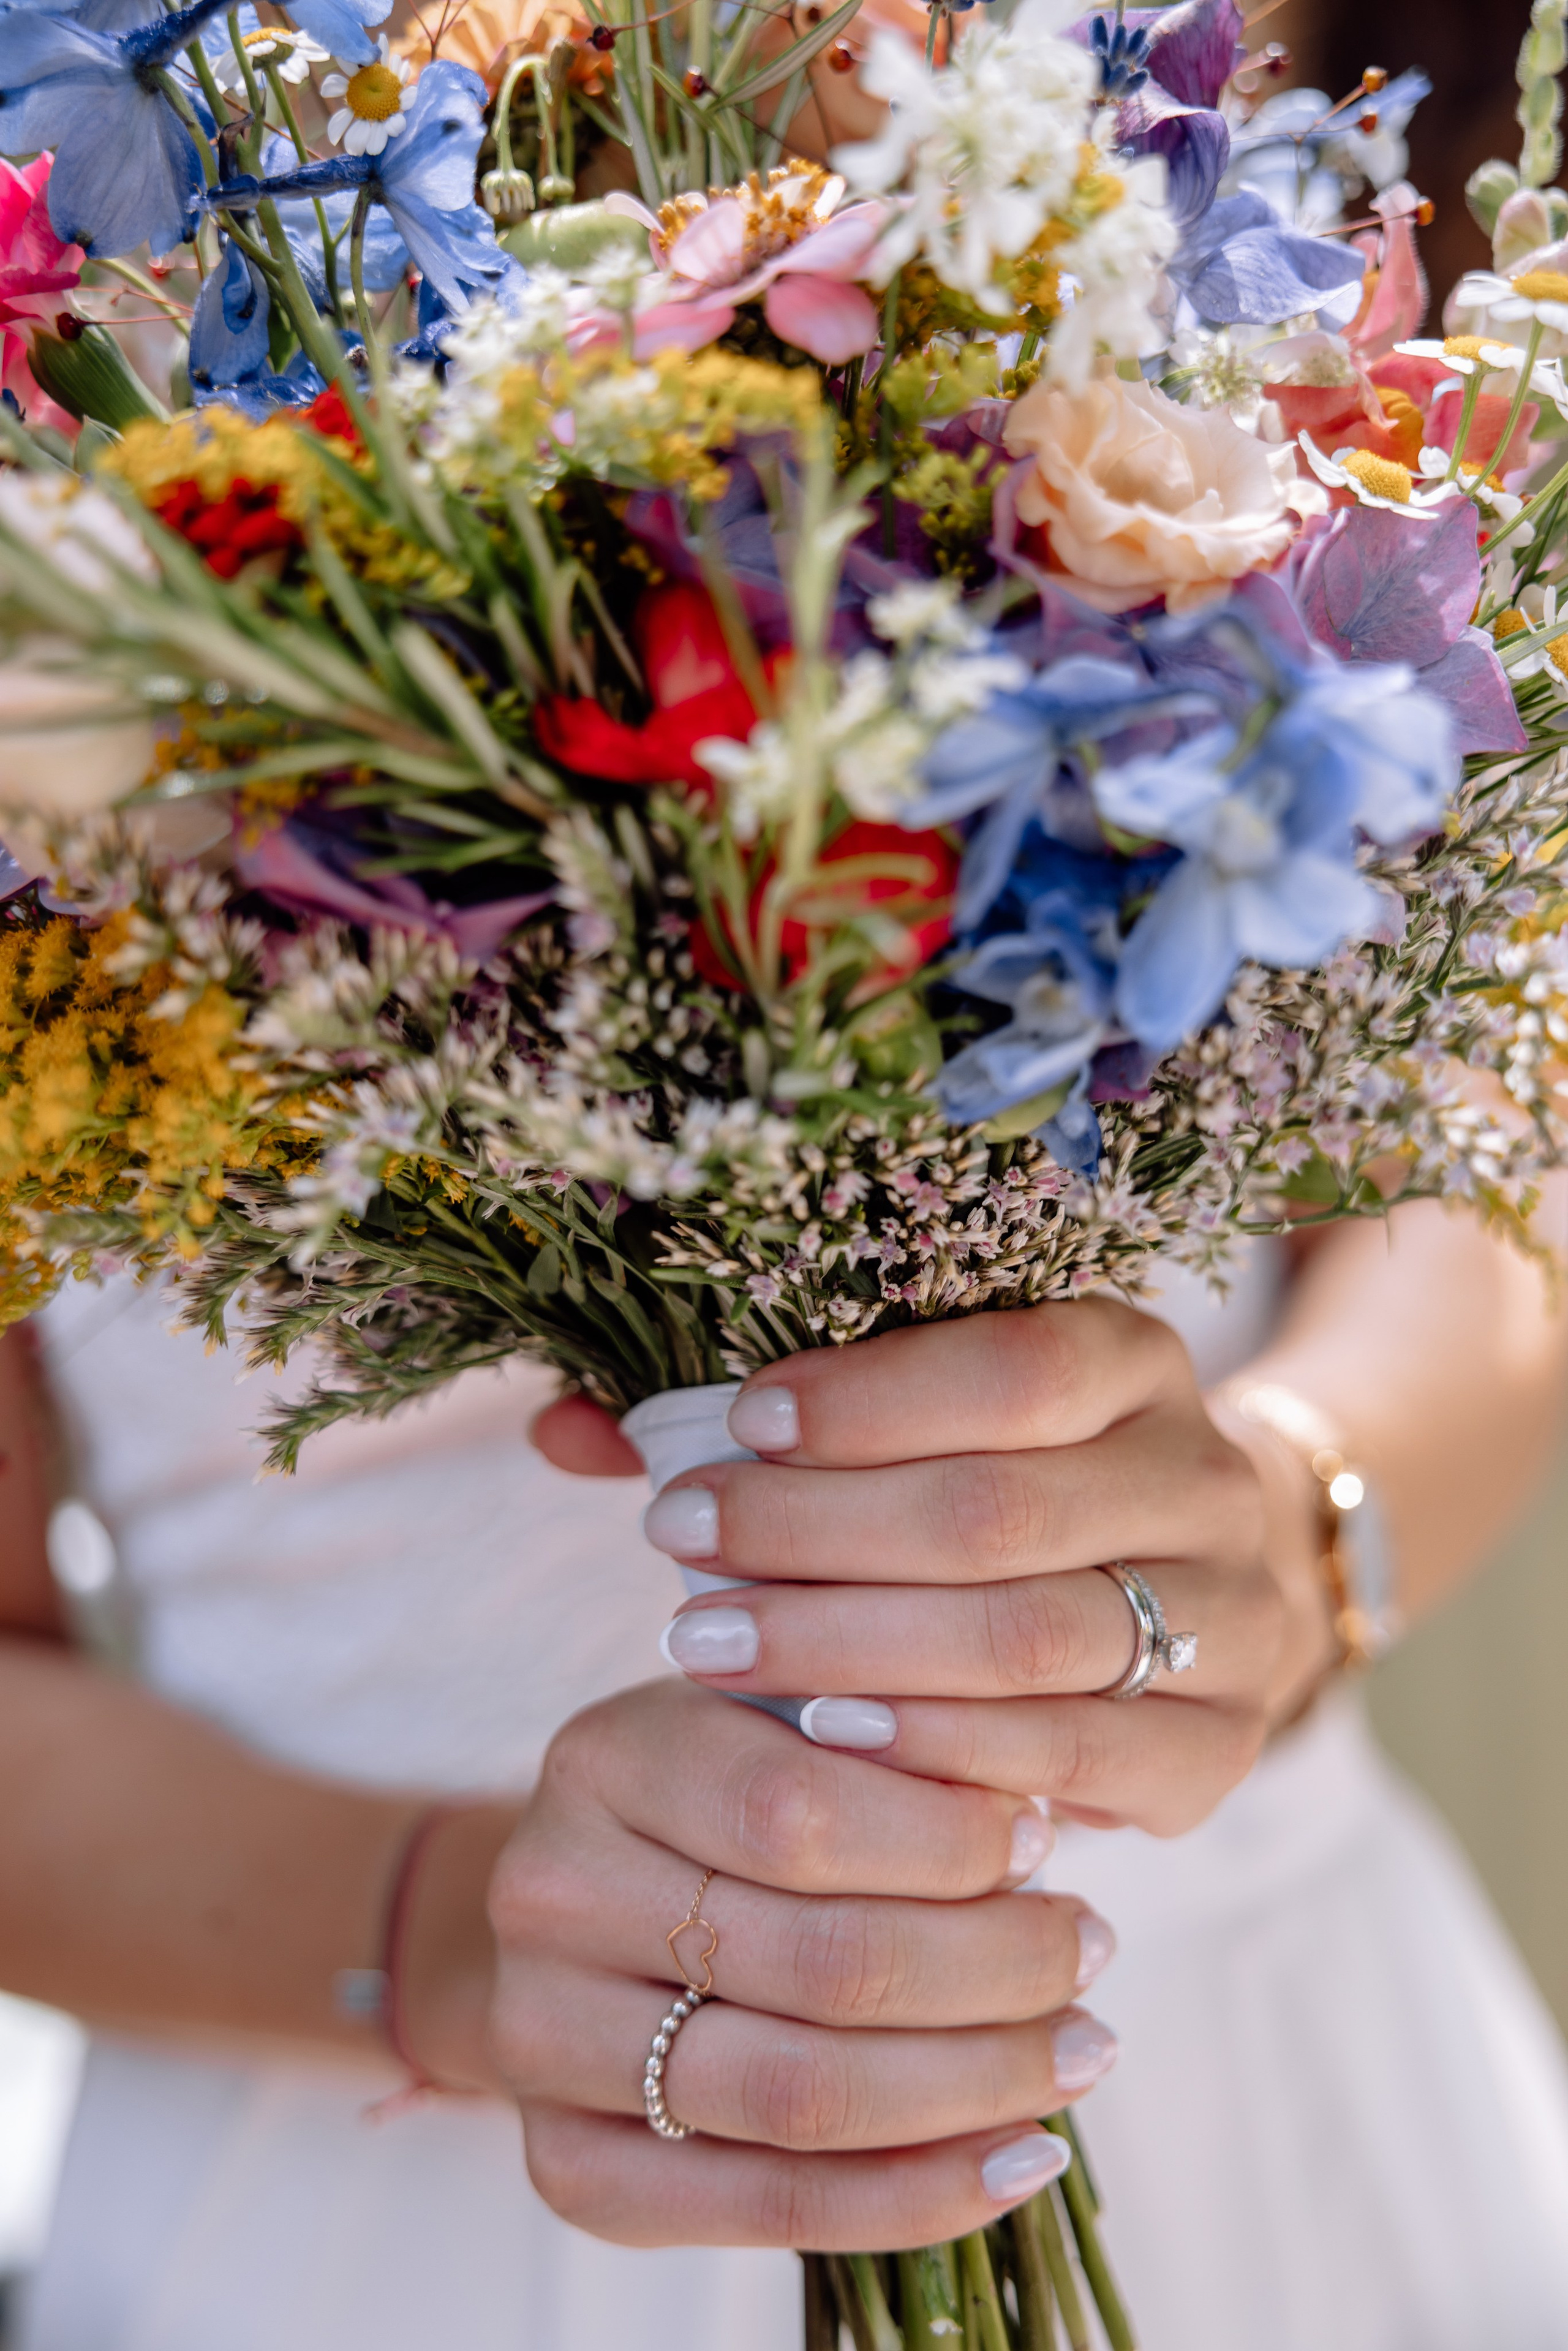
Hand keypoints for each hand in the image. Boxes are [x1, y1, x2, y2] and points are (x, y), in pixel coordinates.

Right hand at [479, 1676, 1116, 2247]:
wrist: (586, 1914)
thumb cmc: (718, 1805)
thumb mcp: (780, 1733)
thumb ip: (881, 1754)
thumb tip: (1031, 1822)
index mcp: (605, 1757)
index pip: (795, 1811)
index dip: (947, 1839)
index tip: (1046, 1842)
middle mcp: (549, 1896)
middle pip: (818, 1961)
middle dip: (995, 1966)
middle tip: (1091, 1950)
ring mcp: (543, 2042)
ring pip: (803, 2094)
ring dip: (978, 2081)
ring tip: (1078, 2048)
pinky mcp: (568, 2169)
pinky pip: (769, 2210)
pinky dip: (920, 2195)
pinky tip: (1022, 2157)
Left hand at [628, 1299, 1329, 1834]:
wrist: (1165, 1594)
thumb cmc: (985, 1489)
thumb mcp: (902, 1423)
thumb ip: (746, 1420)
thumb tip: (559, 1426)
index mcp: (1134, 1361)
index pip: (1011, 1367)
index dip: (863, 1401)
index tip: (729, 1426)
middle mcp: (1204, 1478)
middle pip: (1000, 1512)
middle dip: (817, 1534)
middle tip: (676, 1549)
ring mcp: (1234, 1617)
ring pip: (1031, 1638)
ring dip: (851, 1646)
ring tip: (708, 1646)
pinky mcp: (1223, 1746)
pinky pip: (1076, 1755)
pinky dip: (941, 1750)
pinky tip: (825, 1737)